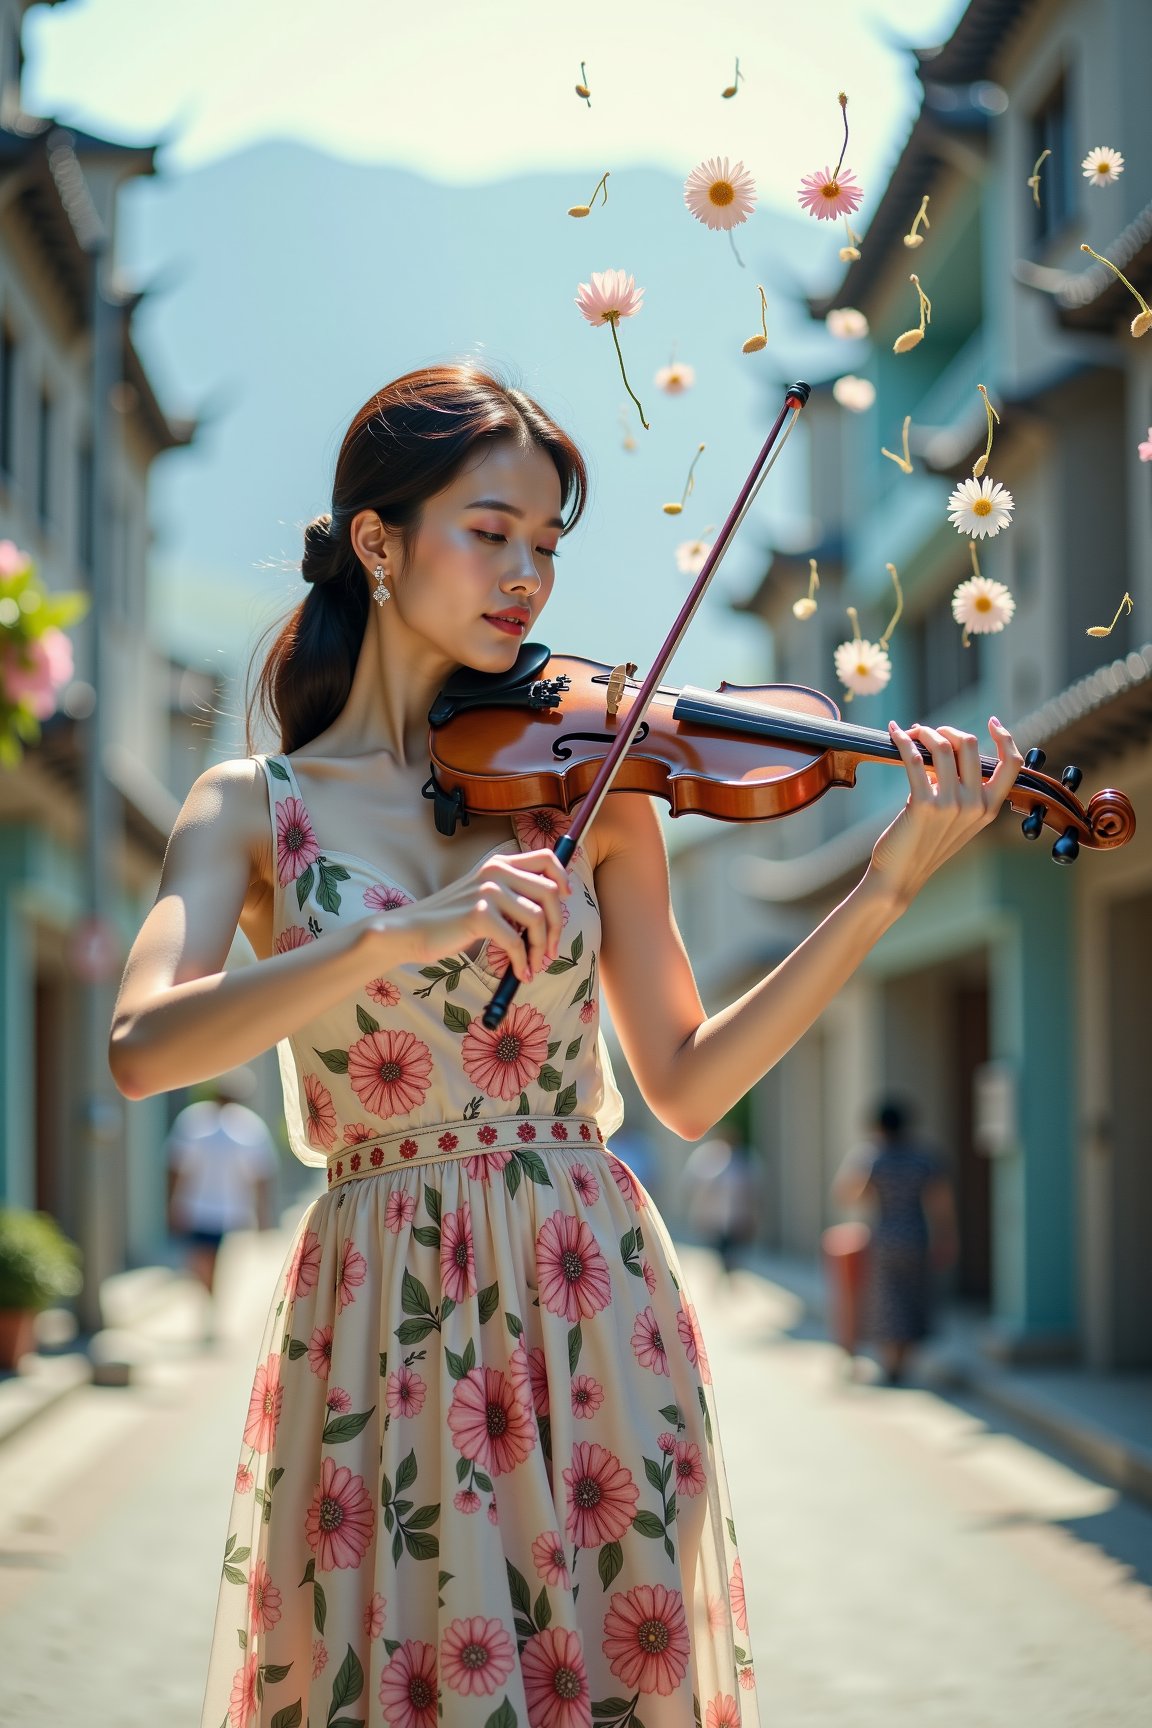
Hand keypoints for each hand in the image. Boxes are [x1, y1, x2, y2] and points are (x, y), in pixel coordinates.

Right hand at [370, 847, 571, 981]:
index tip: (566, 900)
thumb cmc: (450, 920)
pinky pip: (516, 942)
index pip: (546, 858)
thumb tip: (552, 910)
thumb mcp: (483, 896)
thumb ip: (512, 894)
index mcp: (499, 863)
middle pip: (550, 893)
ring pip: (538, 919)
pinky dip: (522, 961)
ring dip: (540, 949)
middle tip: (550, 951)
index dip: (563, 877)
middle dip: (557, 926)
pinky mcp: (480, 914)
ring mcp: (488, 891)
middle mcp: (496, 871)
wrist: (411, 931)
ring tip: (532, 966)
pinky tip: (518, 973)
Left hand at [865, 717, 1023, 905]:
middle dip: (947, 730)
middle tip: (927, 733)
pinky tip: (893, 733)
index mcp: (989, 808)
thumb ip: (959, 790)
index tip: (993, 722)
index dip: (1006, 738)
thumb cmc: (923, 846)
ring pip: (943, 747)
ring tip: (910, 733)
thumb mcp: (954, 819)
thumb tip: (944, 753)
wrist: (899, 877)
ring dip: (923, 733)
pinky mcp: (923, 805)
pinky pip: (914, 759)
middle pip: (971, 746)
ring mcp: (951, 805)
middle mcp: (975, 805)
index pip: (1012, 765)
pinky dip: (902, 741)